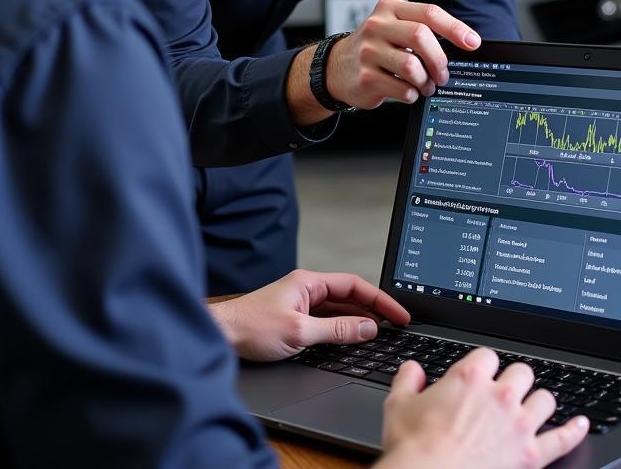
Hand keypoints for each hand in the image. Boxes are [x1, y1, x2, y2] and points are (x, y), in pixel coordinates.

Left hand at [208, 269, 408, 361]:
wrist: (222, 336)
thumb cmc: (251, 327)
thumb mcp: (299, 332)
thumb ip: (337, 330)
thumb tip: (367, 328)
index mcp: (309, 282)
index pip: (354, 285)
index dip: (380, 299)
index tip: (398, 313)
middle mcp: (307, 289)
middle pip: (350, 295)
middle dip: (375, 308)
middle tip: (397, 323)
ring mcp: (301, 303)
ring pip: (340, 308)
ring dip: (361, 319)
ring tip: (382, 332)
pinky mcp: (296, 318)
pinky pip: (328, 320)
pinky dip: (344, 327)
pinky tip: (354, 338)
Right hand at [326, 0, 480, 108]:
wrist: (336, 67)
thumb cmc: (374, 47)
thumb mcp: (393, 27)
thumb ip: (421, 29)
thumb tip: (464, 43)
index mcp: (390, 9)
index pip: (429, 13)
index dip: (455, 28)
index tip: (472, 42)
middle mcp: (377, 26)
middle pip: (421, 37)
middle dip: (439, 60)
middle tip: (443, 74)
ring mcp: (368, 51)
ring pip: (412, 67)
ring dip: (426, 82)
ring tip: (425, 85)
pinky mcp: (365, 77)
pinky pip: (402, 90)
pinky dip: (412, 95)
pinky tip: (408, 92)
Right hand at [377, 350, 588, 468]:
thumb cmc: (414, 446)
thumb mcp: (398, 404)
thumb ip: (407, 379)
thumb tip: (413, 370)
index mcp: (470, 376)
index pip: (488, 355)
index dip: (484, 365)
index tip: (479, 375)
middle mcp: (500, 395)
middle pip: (522, 372)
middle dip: (513, 380)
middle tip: (504, 392)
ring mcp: (519, 424)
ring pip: (544, 399)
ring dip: (538, 401)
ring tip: (532, 406)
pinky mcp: (531, 455)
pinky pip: (562, 439)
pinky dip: (574, 431)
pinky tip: (581, 424)